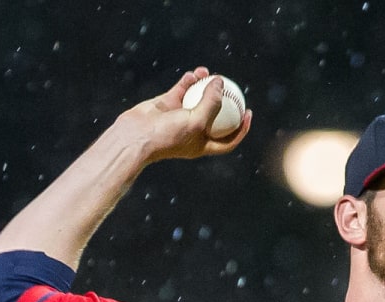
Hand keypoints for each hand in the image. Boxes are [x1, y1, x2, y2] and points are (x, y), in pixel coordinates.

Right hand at [114, 68, 252, 162]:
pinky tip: (194, 73)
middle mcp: (193, 131)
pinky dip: (188, 81)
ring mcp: (180, 117)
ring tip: (209, 74)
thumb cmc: (169, 135)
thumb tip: (221, 82)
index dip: (242, 129)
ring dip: (205, 86)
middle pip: (215, 116)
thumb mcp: (198, 121)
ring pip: (197, 98)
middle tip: (232, 87)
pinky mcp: (167, 104)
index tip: (248, 113)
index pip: (228, 140)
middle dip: (224, 101)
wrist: (136, 136)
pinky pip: (182, 90)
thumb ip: (212, 103)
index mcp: (203, 144)